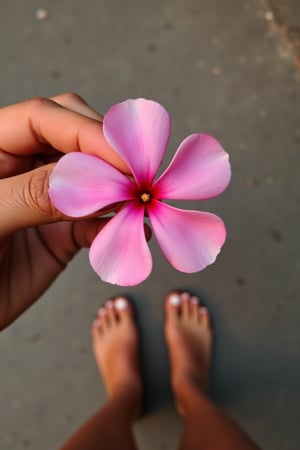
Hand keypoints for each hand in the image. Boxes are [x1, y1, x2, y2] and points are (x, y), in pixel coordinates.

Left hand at [0, 93, 128, 329]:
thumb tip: (91, 178)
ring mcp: (45, 199)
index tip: (123, 161)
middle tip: (135, 180)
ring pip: (94, 178)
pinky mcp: (62, 233)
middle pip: (75, 137)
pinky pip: (98, 221)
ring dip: (119, 190)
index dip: (87, 132)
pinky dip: (117, 224)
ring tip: (139, 204)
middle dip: (108, 154)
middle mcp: (22, 166)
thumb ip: (33, 194)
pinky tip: (132, 230)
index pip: (43, 117)